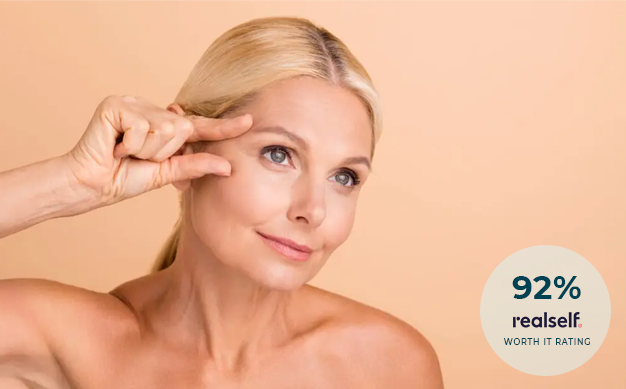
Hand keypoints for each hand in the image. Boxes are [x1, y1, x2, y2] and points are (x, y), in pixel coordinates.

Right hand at [64, 95, 251, 205]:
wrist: (93, 185)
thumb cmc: (126, 178)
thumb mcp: (167, 173)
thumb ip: (195, 166)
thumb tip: (228, 166)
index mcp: (165, 126)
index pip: (199, 126)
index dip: (224, 126)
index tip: (250, 122)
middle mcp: (151, 110)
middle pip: (182, 130)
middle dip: (162, 153)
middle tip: (138, 158)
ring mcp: (133, 103)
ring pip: (165, 130)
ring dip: (146, 151)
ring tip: (125, 153)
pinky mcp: (116, 104)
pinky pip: (142, 128)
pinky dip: (131, 145)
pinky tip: (114, 146)